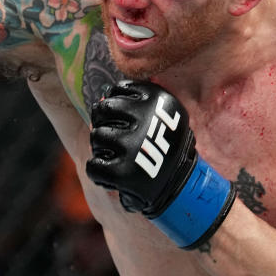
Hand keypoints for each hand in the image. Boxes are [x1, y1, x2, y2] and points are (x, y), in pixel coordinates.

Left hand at [85, 80, 234, 248]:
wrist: (182, 187)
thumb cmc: (166, 148)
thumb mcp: (164, 115)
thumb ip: (135, 103)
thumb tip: (99, 100)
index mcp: (159, 99)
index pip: (119, 88)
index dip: (117, 104)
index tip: (125, 118)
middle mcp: (146, 119)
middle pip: (102, 109)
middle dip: (104, 123)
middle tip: (116, 138)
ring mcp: (132, 145)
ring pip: (96, 136)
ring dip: (101, 147)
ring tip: (116, 156)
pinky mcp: (122, 172)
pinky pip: (93, 165)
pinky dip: (98, 172)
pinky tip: (111, 175)